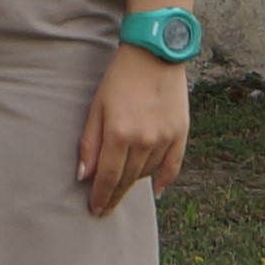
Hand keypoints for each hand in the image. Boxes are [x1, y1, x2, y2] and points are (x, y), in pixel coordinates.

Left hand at [75, 47, 189, 216]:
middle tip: (105, 210)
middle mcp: (144, 140)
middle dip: (114, 197)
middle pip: (127, 179)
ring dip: (133, 183)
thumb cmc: (120, 77)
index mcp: (119, 134)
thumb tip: (83, 176)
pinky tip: (156, 190)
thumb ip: (89, 143)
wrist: (155, 54)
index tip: (95, 210)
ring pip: (147, 174)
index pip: (107, 177)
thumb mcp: (97, 106)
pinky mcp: (181, 132)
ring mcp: (165, 138)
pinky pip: (173, 165)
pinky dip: (164, 180)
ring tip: (122, 189)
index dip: (100, 197)